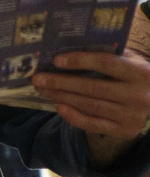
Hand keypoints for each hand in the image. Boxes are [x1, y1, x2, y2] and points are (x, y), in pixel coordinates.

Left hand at [33, 51, 149, 152]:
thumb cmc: (136, 77)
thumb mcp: (131, 62)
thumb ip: (110, 54)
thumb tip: (71, 46)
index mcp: (140, 72)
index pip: (106, 63)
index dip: (80, 61)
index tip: (56, 60)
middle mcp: (138, 95)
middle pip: (93, 87)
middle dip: (61, 82)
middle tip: (37, 78)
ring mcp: (132, 115)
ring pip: (90, 105)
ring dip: (62, 97)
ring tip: (42, 90)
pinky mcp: (124, 130)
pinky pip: (93, 124)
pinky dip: (74, 116)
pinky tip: (59, 107)